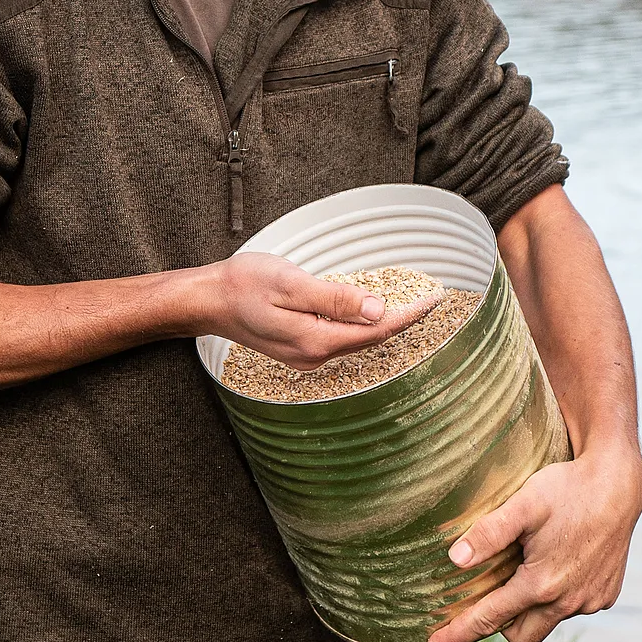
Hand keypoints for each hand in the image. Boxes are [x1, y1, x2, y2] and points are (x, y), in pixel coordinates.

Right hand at [200, 251, 441, 371]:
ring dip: (382, 324)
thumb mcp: (291, 284)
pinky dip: (360, 325)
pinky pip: (340, 339)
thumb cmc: (243, 285)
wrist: (207, 301)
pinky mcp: (300, 349)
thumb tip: (378, 309)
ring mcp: (306, 356)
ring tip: (410, 306)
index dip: (407, 315)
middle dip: (402, 321)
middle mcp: (314, 356)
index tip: (433, 300)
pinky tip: (369, 313)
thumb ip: (335, 299)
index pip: (375, 330)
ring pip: (356, 341)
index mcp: (315, 341)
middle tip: (431, 301)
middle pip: (370, 340)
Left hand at [425, 445, 641, 641]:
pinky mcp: (606, 594)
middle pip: (520, 637)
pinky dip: (560, 596)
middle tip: (488, 596)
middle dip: (500, 625)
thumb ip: (488, 534)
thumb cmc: (569, 489)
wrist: (619, 483)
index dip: (457, 635)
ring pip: (549, 621)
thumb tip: (454, 559)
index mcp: (541, 585)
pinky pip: (574, 607)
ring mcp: (590, 601)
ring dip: (532, 608)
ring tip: (527, 570)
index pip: (488, 620)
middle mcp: (567, 602)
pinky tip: (559, 563)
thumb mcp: (524, 505)